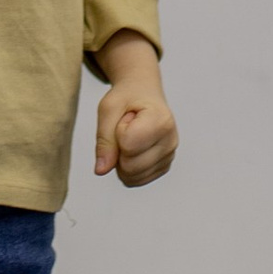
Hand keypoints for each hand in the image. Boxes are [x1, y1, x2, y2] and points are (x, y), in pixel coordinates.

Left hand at [93, 34, 177, 186]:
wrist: (143, 92)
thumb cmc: (126, 97)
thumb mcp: (108, 108)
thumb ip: (104, 139)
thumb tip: (101, 170)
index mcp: (161, 121)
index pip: (127, 145)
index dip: (117, 131)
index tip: (127, 117)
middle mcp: (171, 141)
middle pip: (129, 167)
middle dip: (118, 149)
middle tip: (127, 127)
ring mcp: (170, 157)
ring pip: (131, 178)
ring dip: (122, 160)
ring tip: (131, 136)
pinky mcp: (164, 167)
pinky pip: (135, 181)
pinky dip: (127, 168)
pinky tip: (135, 148)